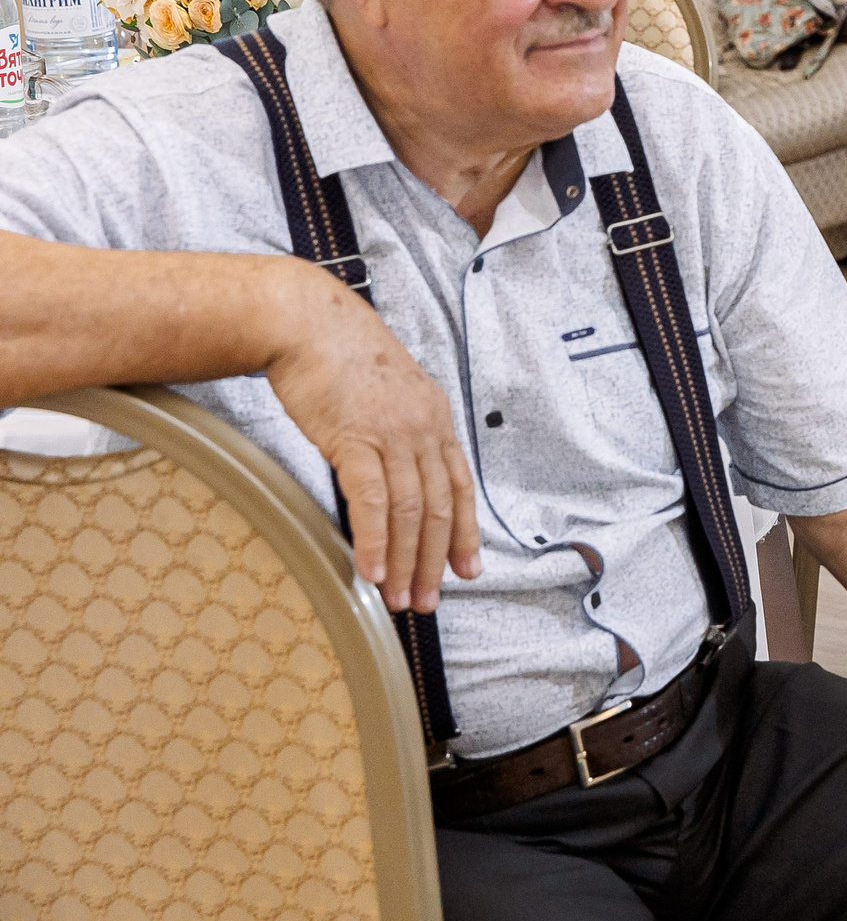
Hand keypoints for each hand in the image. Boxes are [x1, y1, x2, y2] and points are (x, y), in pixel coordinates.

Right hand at [261, 263, 479, 611]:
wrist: (306, 321)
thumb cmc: (337, 358)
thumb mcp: (384, 394)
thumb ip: (396, 433)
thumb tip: (390, 473)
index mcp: (435, 418)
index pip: (459, 486)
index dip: (464, 532)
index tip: (467, 570)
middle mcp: (424, 427)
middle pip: (439, 507)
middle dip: (436, 560)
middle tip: (427, 600)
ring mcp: (394, 433)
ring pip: (410, 511)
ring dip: (405, 561)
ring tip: (397, 598)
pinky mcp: (356, 437)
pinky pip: (372, 500)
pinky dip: (375, 540)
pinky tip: (369, 571)